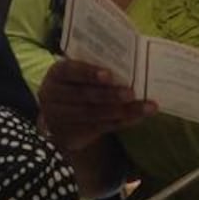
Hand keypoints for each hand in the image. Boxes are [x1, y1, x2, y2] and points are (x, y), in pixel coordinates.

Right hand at [37, 59, 154, 152]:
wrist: (59, 114)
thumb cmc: (76, 85)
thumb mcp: (78, 74)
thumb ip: (97, 70)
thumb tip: (133, 66)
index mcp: (56, 74)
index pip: (70, 71)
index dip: (89, 73)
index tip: (109, 74)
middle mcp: (53, 95)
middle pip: (82, 95)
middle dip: (109, 95)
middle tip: (131, 93)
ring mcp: (60, 117)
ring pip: (92, 114)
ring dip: (122, 111)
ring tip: (145, 108)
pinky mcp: (70, 134)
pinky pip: (98, 128)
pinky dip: (120, 122)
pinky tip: (137, 117)